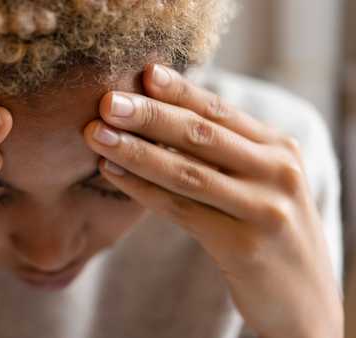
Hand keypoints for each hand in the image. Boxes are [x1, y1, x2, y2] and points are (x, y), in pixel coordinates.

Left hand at [83, 64, 342, 337]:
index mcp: (280, 149)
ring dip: (136, 151)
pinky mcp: (244, 246)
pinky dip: (142, 190)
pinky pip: (181, 210)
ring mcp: (264, 208)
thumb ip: (226, 152)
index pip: (221, 111)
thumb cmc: (268, 231)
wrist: (304, 299)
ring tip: (97, 136)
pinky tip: (113, 173)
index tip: (144, 73)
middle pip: (201, 135)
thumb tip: (159, 119)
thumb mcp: (260, 183)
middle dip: (149, 116)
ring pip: (187, 171)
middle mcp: (278, 172)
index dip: (180, 91)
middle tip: (107, 102)